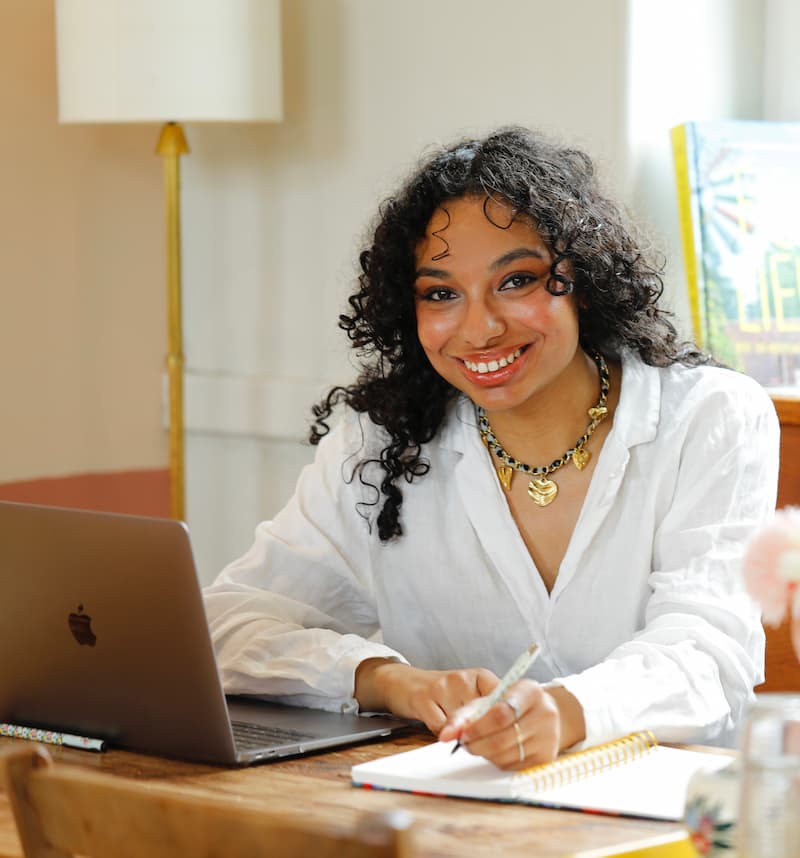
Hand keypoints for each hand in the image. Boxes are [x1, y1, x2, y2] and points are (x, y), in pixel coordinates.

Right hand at [354, 658, 499, 734]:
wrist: (407, 683)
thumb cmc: (445, 694)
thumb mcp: (472, 697)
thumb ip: (491, 711)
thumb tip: (511, 733)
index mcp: (481, 676)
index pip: (503, 699)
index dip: (506, 721)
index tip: (509, 734)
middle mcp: (463, 678)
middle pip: (482, 716)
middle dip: (482, 733)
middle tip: (480, 740)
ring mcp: (442, 686)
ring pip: (462, 724)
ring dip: (460, 735)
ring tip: (454, 727)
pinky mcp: (423, 698)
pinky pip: (440, 728)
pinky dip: (442, 734)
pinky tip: (439, 727)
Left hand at [438, 680, 584, 770]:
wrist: (544, 714)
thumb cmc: (513, 702)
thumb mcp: (493, 697)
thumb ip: (468, 712)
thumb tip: (446, 735)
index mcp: (531, 692)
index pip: (501, 712)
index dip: (477, 726)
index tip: (461, 733)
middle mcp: (545, 714)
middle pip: (502, 737)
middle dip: (476, 743)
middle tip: (463, 742)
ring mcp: (548, 738)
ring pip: (504, 755)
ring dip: (484, 753)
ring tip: (477, 743)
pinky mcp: (545, 759)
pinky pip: (512, 766)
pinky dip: (496, 761)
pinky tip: (494, 750)